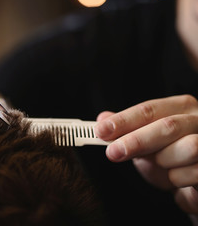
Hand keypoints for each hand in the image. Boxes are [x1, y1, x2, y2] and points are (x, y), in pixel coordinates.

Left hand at [95, 95, 197, 214]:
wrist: (192, 183)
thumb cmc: (170, 157)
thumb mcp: (144, 141)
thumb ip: (126, 130)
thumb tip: (103, 119)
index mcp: (180, 107)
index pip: (148, 110)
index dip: (124, 120)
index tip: (102, 130)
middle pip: (168, 126)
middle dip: (137, 140)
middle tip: (113, 152)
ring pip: (189, 147)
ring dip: (164, 161)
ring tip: (159, 165)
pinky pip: (195, 172)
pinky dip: (177, 178)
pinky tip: (174, 178)